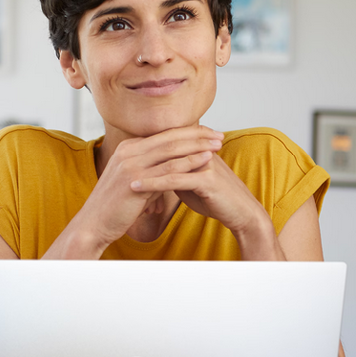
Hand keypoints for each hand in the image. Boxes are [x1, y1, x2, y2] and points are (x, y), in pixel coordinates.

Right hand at [71, 126, 226, 249]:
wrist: (94, 224)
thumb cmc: (115, 207)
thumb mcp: (134, 181)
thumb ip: (150, 170)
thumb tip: (169, 169)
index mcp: (128, 148)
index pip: (163, 135)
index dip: (188, 132)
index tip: (207, 133)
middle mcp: (128, 151)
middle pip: (170, 137)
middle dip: (197, 134)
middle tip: (218, 134)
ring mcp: (130, 164)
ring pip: (171, 149)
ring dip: (198, 145)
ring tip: (218, 144)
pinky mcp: (135, 180)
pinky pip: (168, 168)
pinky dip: (190, 162)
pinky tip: (206, 160)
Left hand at [129, 133, 268, 239]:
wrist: (241, 213)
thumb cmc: (217, 199)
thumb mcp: (191, 184)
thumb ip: (175, 174)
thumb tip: (157, 173)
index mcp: (197, 149)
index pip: (166, 143)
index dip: (145, 149)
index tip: (121, 156)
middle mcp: (201, 151)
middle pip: (164, 148)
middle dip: (139, 156)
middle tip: (114, 162)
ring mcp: (204, 163)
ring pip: (167, 163)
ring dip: (142, 169)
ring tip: (120, 175)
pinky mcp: (207, 179)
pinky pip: (174, 180)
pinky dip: (153, 184)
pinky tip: (136, 188)